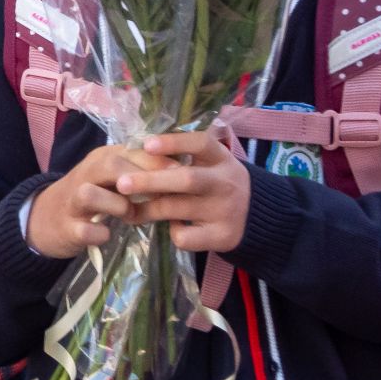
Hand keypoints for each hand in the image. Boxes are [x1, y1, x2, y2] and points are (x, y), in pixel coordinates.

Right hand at [23, 144, 169, 259]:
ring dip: (117, 205)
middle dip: (140, 180)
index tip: (183, 172)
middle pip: (109, 165)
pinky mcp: (67, 228)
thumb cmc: (95, 195)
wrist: (48, 218)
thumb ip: (141, 168)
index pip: (131, 150)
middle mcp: (85, 175)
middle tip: (160, 196)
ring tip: (130, 216)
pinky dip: (99, 234)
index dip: (158, 161)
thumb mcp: (115, 175)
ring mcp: (73, 201)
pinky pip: (84, 230)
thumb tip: (182, 166)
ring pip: (90, 194)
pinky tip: (107, 235)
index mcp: (102, 158)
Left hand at [122, 131, 251, 253]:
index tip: (147, 144)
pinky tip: (172, 229)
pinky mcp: (222, 236)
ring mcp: (225, 210)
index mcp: (221, 159)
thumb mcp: (212, 164)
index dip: (174, 142)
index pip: (201, 143)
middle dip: (151, 181)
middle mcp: (225, 182)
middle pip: (186, 179)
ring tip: (127, 210)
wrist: (259, 217)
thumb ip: (185, 157)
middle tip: (121, 183)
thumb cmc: (219, 184)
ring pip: (179, 208)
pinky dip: (174, 233)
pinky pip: (187, 237)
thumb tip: (138, 149)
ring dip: (149, 209)